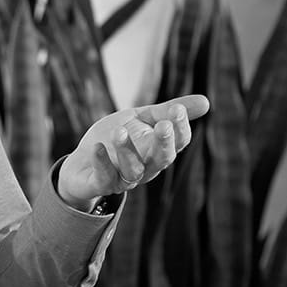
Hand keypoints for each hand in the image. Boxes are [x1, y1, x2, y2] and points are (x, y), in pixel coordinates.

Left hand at [57, 94, 208, 210]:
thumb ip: (166, 111)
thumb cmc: (115, 138)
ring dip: (127, 151)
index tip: (177, 109)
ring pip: (133, 170)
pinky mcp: (100, 184)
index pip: (178, 143)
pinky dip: (102, 163)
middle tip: (164, 125)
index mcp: (158, 151)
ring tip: (119, 131)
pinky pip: (104, 178)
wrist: (80, 164)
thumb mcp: (140, 120)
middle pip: (162, 159)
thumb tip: (207, 101)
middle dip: (164, 143)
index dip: (180, 128)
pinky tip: (97, 147)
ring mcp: (124, 179)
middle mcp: (146, 168)